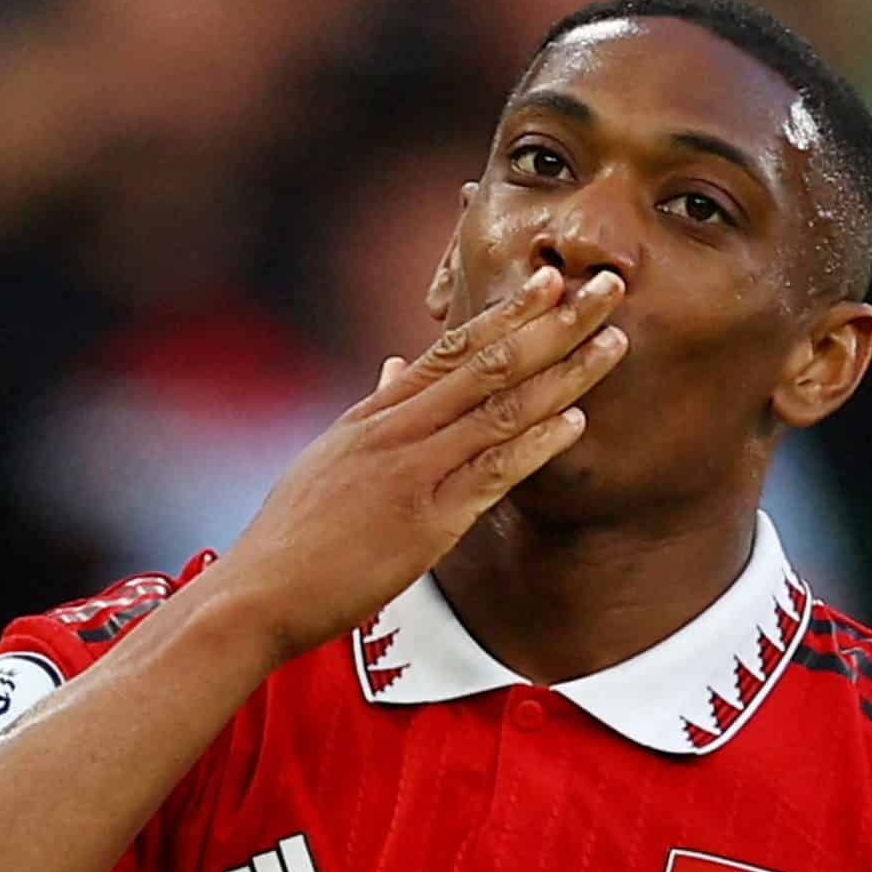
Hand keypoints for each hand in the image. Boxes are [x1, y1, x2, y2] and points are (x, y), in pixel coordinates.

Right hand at [216, 265, 627, 660]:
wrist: (257, 592)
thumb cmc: (292, 536)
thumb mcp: (328, 458)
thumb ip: (369, 411)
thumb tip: (390, 366)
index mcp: (376, 415)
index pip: (451, 347)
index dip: (508, 311)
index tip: (552, 280)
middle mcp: (396, 431)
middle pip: (487, 362)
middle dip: (553, 323)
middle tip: (606, 287)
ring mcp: (411, 472)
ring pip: (499, 408)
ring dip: (563, 373)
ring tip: (613, 342)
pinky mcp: (425, 523)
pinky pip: (491, 474)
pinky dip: (536, 444)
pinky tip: (576, 421)